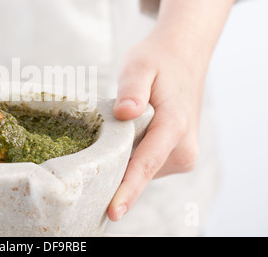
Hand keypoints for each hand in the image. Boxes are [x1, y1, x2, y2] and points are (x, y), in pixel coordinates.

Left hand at [106, 0, 239, 221]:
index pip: (146, 164)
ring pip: (143, 171)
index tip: (112, 211)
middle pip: (140, 172)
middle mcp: (183, 147)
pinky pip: (147, 165)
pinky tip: (126, 139)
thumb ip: (132, 90)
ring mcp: (183, 154)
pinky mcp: (177, 157)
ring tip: (113, 134)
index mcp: (174, 125)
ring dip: (123, 161)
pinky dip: (132, 158)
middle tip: (84, 170)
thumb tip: (125, 114)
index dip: (127, 189)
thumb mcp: (139, 66)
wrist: (183, 58)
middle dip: (114, 176)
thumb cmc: (158, 61)